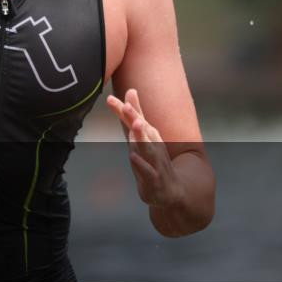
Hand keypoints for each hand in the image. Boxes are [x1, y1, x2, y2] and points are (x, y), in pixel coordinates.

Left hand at [106, 88, 184, 208]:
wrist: (171, 191)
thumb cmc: (152, 159)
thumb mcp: (141, 136)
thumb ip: (133, 115)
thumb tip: (130, 90)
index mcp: (149, 135)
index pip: (135, 119)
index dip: (124, 109)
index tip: (110, 98)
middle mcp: (154, 145)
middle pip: (143, 130)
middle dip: (135, 117)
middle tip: (126, 106)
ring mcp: (155, 162)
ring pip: (148, 148)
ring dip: (142, 137)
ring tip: (135, 125)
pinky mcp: (154, 179)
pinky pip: (148, 171)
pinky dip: (141, 164)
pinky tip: (133, 156)